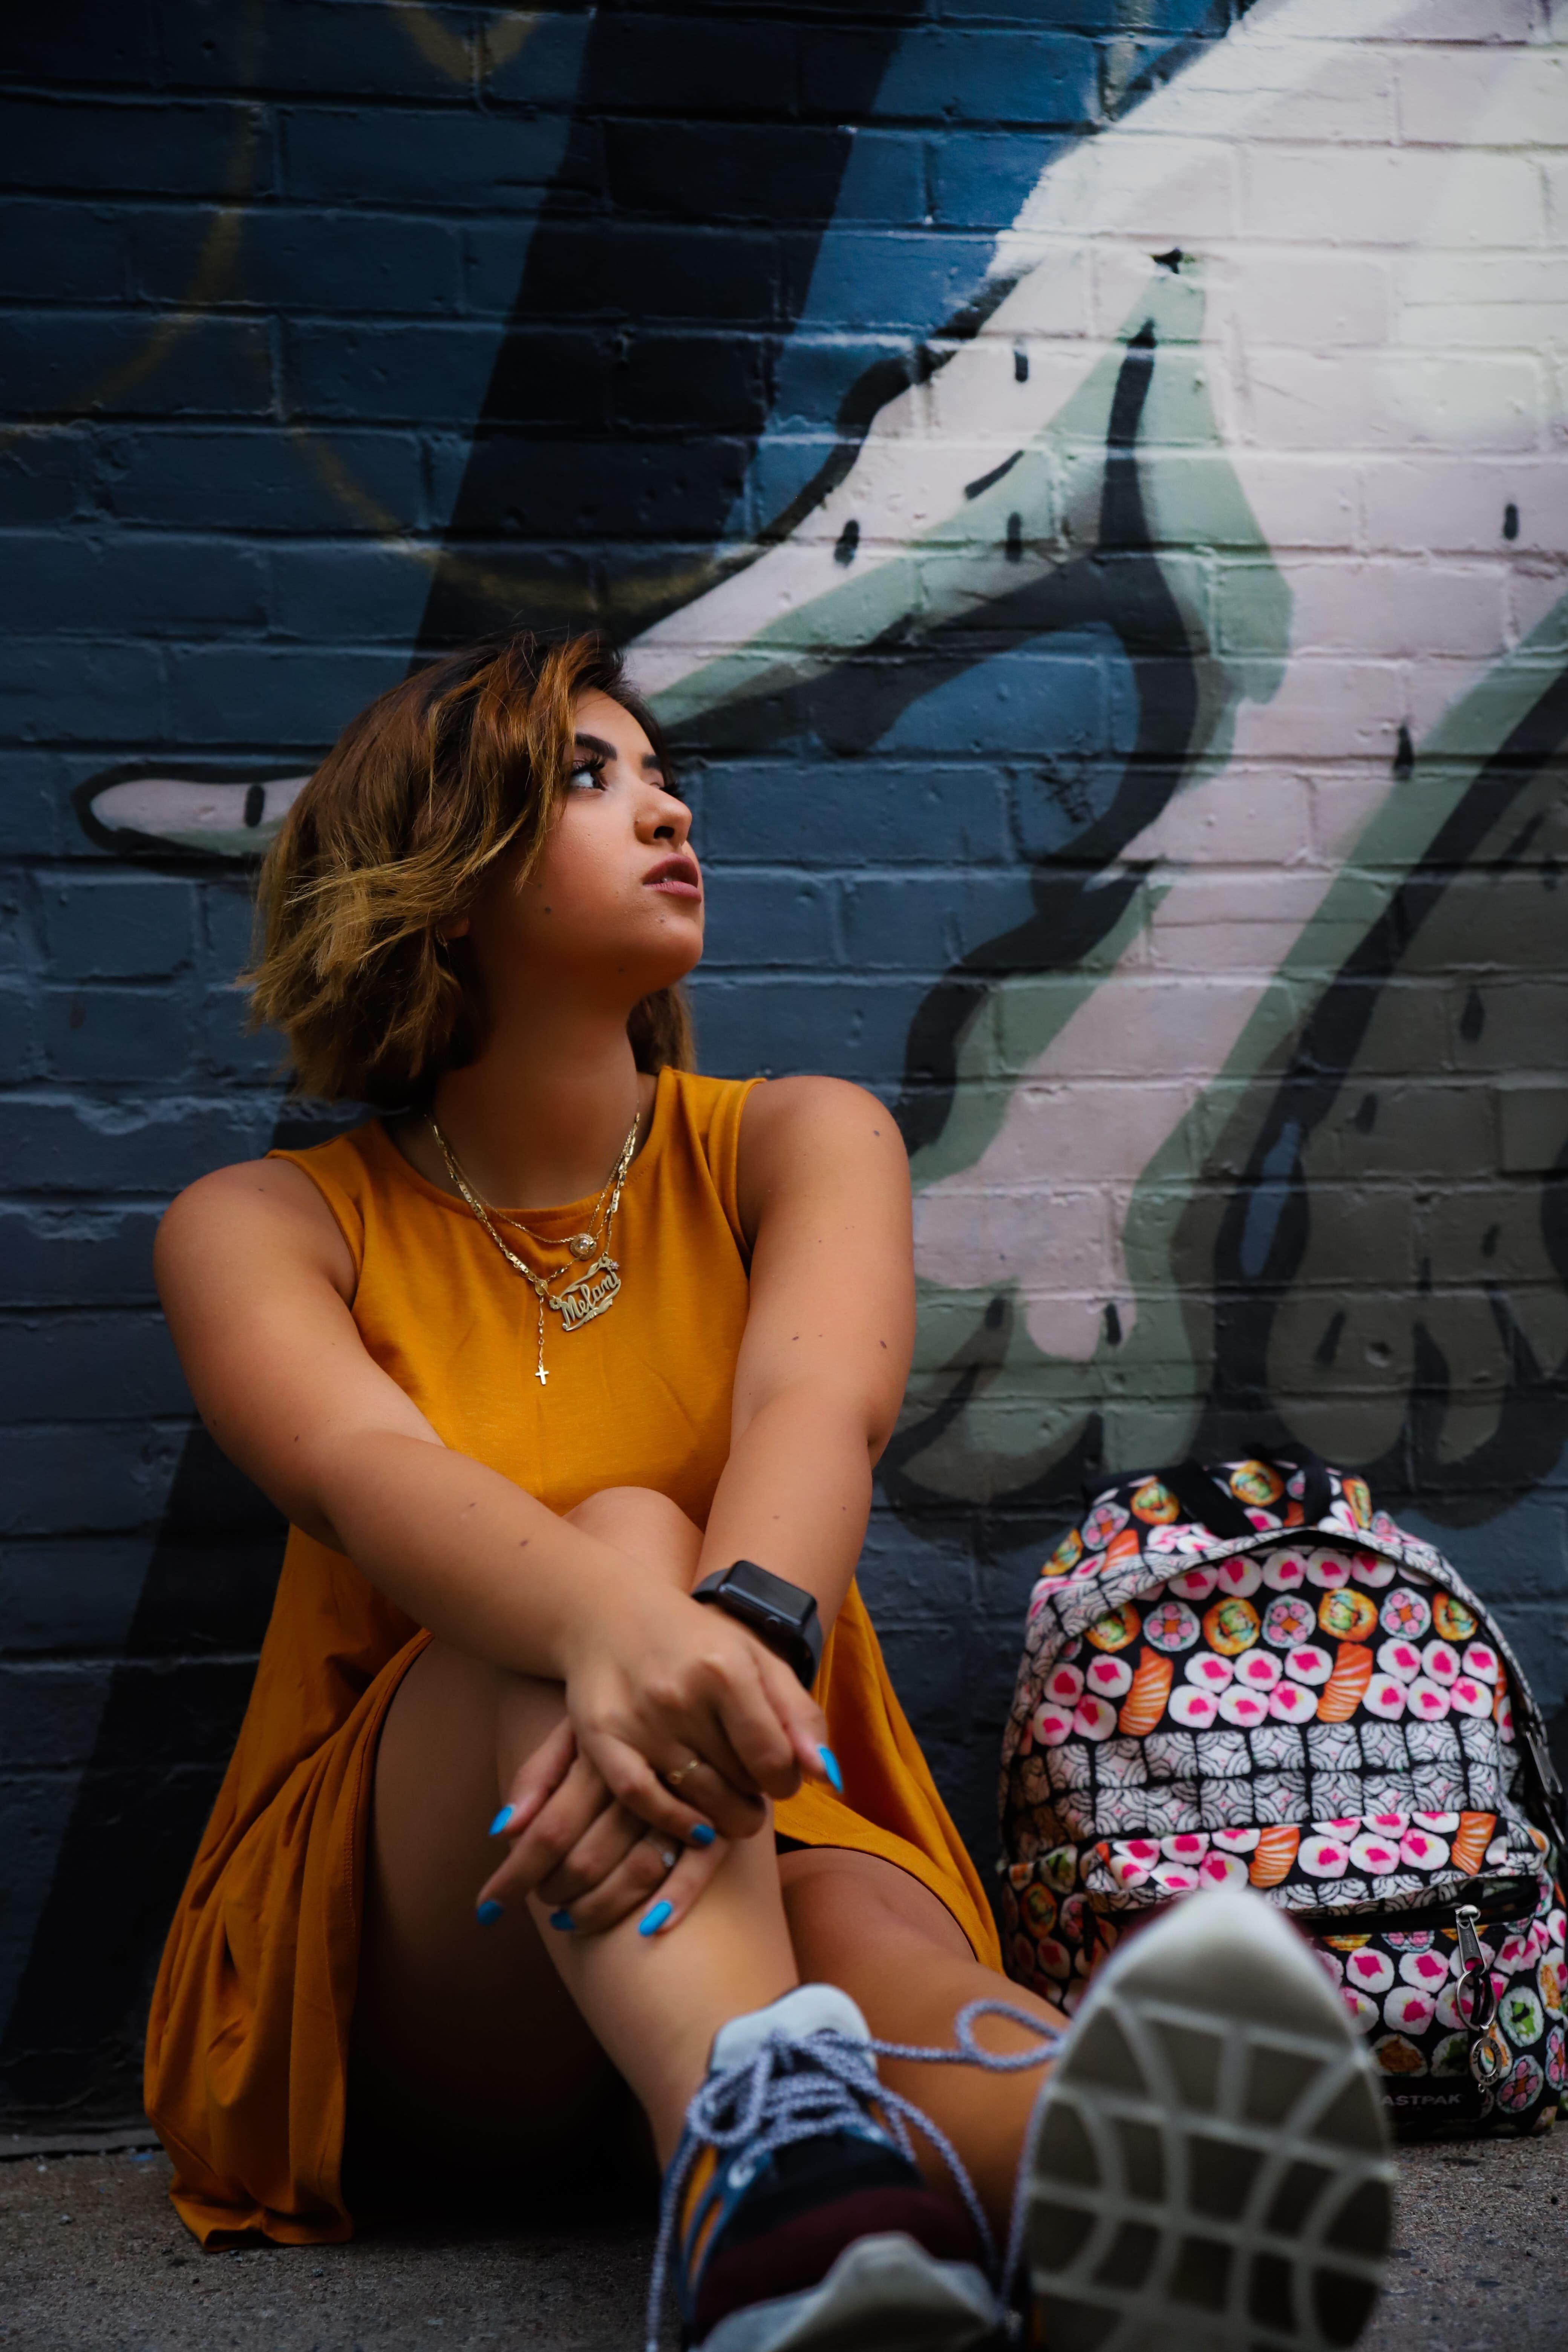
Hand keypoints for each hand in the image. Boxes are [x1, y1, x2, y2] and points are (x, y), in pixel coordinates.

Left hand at [479, 1717, 728, 1934]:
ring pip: (638, 1871)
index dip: (515, 1876)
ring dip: (600, 1907)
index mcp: (600, 1755)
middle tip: (541, 1902)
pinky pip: (698, 1867)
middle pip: (587, 1859)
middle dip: (555, 1893)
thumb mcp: (574, 1727)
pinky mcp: (721, 1812)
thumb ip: (537, 1774)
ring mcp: (683, 1798)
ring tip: (572, 1918)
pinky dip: (675, 1899)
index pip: (548, 1830)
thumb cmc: (622, 1704)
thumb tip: (501, 1831)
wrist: (698, 1673)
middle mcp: (641, 1778)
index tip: (486, 1909)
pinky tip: (650, 1928)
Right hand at [561, 1574, 832, 1846]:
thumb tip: (827, 1775)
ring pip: (699, 1798)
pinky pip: (645, 1801)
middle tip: (751, 1786)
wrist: (610, 1615)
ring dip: (725, 1814)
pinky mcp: (602, 1739)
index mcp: (726, 1668)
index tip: (780, 1777)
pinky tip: (699, 1828)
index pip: (774, 1759)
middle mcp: (680, 1694)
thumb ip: (800, 1714)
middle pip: (739, 1782)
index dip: (786, 1781)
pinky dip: (677, 1822)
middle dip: (755, 1793)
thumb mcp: (757, 1659)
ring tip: (732, 1805)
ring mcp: (638, 1719)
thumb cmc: (697, 1642)